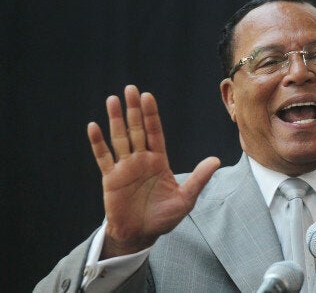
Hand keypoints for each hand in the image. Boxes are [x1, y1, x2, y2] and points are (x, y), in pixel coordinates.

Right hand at [87, 85, 220, 257]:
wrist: (141, 234)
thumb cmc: (164, 217)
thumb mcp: (185, 199)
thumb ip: (199, 179)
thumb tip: (216, 160)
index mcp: (158, 161)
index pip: (154, 133)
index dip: (151, 115)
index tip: (148, 96)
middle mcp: (141, 160)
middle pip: (136, 130)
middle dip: (133, 110)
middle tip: (130, 88)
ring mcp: (125, 167)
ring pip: (119, 138)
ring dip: (115, 120)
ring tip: (112, 100)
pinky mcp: (111, 178)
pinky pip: (103, 157)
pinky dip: (98, 143)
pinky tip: (93, 127)